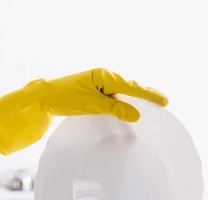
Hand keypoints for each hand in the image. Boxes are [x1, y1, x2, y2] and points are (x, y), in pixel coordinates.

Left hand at [0, 68, 167, 154]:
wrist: (43, 99)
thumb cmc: (65, 98)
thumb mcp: (92, 105)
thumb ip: (115, 108)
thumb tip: (136, 114)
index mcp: (104, 76)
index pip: (131, 86)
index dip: (148, 95)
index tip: (164, 101)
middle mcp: (103, 78)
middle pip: (129, 87)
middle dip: (145, 95)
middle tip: (164, 102)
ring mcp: (98, 86)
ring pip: (122, 94)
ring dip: (135, 101)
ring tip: (151, 107)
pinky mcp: (93, 95)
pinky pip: (113, 99)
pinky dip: (123, 105)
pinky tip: (128, 111)